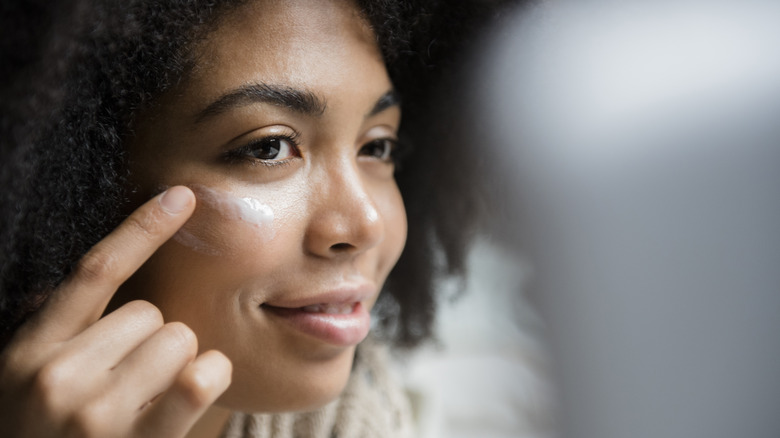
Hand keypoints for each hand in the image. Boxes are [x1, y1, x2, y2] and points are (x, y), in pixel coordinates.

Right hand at [0, 186, 231, 437]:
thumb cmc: (43, 437)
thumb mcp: (26, 382)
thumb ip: (61, 332)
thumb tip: (105, 278)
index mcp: (28, 350)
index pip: (95, 271)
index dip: (142, 227)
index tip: (183, 195)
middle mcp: (54, 375)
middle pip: (152, 314)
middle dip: (152, 342)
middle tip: (129, 383)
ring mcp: (94, 412)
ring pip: (180, 340)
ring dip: (177, 364)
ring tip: (146, 401)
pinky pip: (200, 377)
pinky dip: (207, 377)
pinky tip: (188, 396)